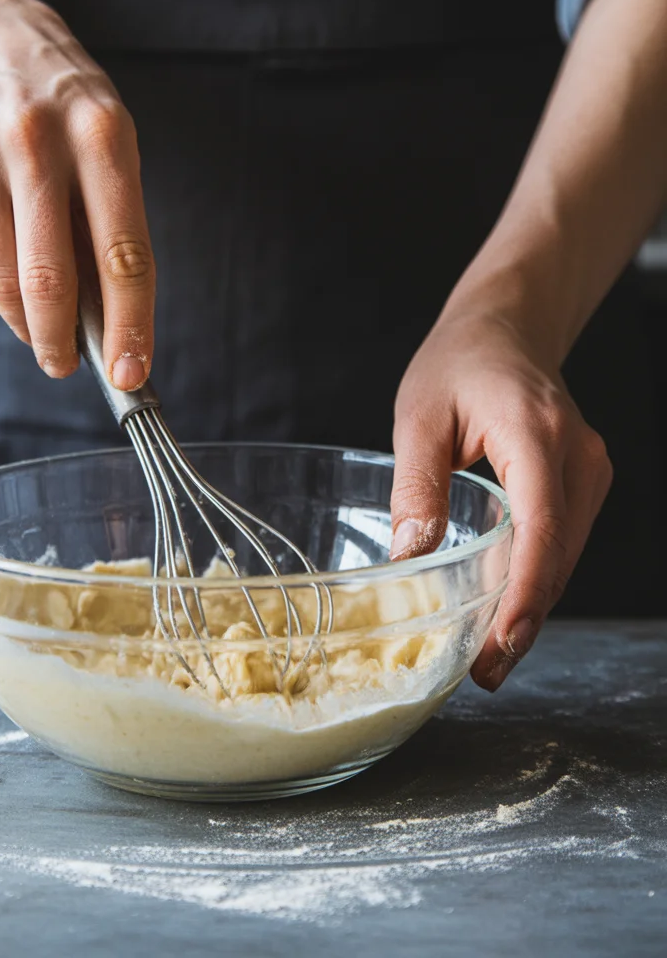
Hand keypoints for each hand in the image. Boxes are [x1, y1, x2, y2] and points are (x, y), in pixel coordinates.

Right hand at [0, 0, 153, 385]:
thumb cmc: (71, 118)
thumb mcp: (113, 153)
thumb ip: (113, 232)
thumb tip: (110, 331)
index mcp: (102, 136)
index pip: (123, 253)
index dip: (129, 324)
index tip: (130, 374)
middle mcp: (35, 141)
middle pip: (50, 278)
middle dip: (62, 342)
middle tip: (68, 366)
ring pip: (2, 282)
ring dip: (29, 324)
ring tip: (45, 330)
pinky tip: (12, 279)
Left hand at [389, 308, 611, 690]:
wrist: (507, 327)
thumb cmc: (459, 362)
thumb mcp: (418, 414)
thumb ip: (418, 483)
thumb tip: (413, 557)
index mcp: (536, 435)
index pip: (541, 528)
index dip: (524, 594)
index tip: (502, 645)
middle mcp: (578, 456)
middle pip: (559, 555)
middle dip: (525, 619)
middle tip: (484, 673)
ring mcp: (588, 470)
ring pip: (565, 555)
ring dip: (532, 605)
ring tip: (490, 656)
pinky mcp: (583, 482)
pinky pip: (563, 540)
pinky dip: (537, 577)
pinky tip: (505, 607)